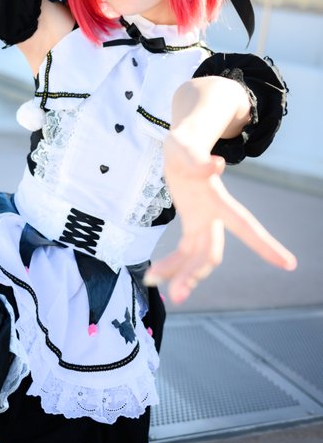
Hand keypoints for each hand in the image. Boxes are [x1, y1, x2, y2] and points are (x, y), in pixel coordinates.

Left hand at [144, 129, 296, 303]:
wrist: (182, 148)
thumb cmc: (185, 145)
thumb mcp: (184, 147)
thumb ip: (197, 158)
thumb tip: (217, 165)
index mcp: (216, 198)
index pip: (244, 224)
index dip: (265, 244)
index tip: (289, 264)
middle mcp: (214, 215)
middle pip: (211, 251)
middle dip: (196, 274)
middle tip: (178, 297)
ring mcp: (203, 222)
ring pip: (197, 258)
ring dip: (180, 275)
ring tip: (153, 283)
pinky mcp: (191, 225)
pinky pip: (183, 253)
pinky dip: (170, 265)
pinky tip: (154, 275)